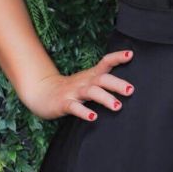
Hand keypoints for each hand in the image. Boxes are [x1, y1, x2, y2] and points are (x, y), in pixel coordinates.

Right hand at [18, 49, 134, 120]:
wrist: (41, 93)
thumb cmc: (71, 89)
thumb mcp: (88, 82)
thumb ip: (104, 82)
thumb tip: (128, 86)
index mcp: (90, 76)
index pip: (105, 63)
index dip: (117, 58)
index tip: (130, 55)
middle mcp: (84, 82)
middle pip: (101, 79)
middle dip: (117, 83)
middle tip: (131, 90)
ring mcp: (73, 92)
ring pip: (91, 92)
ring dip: (105, 98)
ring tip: (117, 106)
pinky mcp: (63, 104)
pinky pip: (74, 107)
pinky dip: (84, 112)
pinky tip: (93, 117)